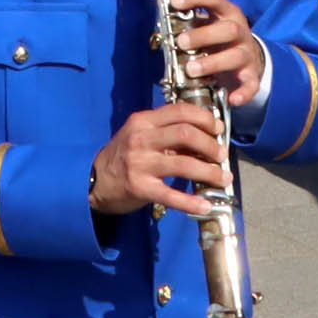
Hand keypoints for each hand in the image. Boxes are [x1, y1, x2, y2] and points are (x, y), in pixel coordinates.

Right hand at [89, 101, 234, 216]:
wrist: (95, 181)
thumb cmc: (123, 156)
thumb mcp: (140, 135)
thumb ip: (166, 133)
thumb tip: (203, 138)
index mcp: (143, 122)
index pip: (180, 111)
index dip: (205, 119)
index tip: (218, 129)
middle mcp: (141, 139)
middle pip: (186, 134)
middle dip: (211, 145)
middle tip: (221, 155)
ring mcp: (140, 164)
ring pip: (184, 164)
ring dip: (210, 172)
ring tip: (222, 178)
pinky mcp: (140, 188)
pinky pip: (171, 196)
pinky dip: (192, 202)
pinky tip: (205, 206)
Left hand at [156, 0, 265, 105]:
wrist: (248, 59)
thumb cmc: (218, 39)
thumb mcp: (205, 26)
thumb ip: (187, 25)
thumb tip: (161, 27)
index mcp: (226, 14)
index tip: (175, 1)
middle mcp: (240, 31)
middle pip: (228, 29)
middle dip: (203, 35)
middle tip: (181, 42)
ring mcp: (247, 54)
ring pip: (236, 56)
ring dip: (213, 63)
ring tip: (191, 70)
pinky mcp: (252, 75)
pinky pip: (251, 84)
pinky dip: (243, 92)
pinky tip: (232, 98)